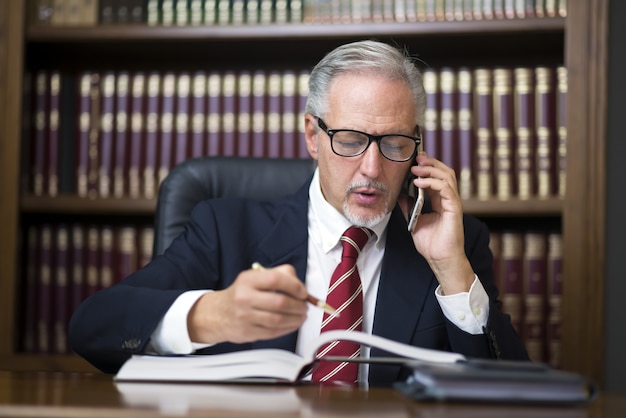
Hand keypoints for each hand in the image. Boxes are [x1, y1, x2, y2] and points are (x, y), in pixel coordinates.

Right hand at [187, 264, 307, 343]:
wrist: (218, 314)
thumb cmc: (241, 294)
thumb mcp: (255, 277)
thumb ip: (279, 274)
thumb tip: (300, 285)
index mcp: (248, 280)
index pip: (276, 279)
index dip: (295, 286)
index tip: (303, 292)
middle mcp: (244, 297)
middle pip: (280, 302)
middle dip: (299, 305)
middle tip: (305, 306)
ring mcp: (245, 316)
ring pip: (279, 319)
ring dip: (296, 318)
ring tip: (302, 316)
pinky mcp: (248, 332)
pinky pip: (274, 332)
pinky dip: (288, 328)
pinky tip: (293, 324)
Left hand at [407, 153, 474, 294]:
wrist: (440, 259)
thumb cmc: (431, 244)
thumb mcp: (414, 221)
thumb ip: (408, 207)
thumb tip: (399, 195)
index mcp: (441, 201)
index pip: (437, 177)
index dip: (428, 167)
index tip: (415, 161)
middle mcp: (449, 199)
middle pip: (445, 172)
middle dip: (431, 163)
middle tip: (417, 158)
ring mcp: (453, 203)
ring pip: (447, 177)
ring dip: (431, 170)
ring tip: (416, 169)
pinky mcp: (454, 208)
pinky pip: (446, 189)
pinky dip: (432, 183)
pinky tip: (419, 183)